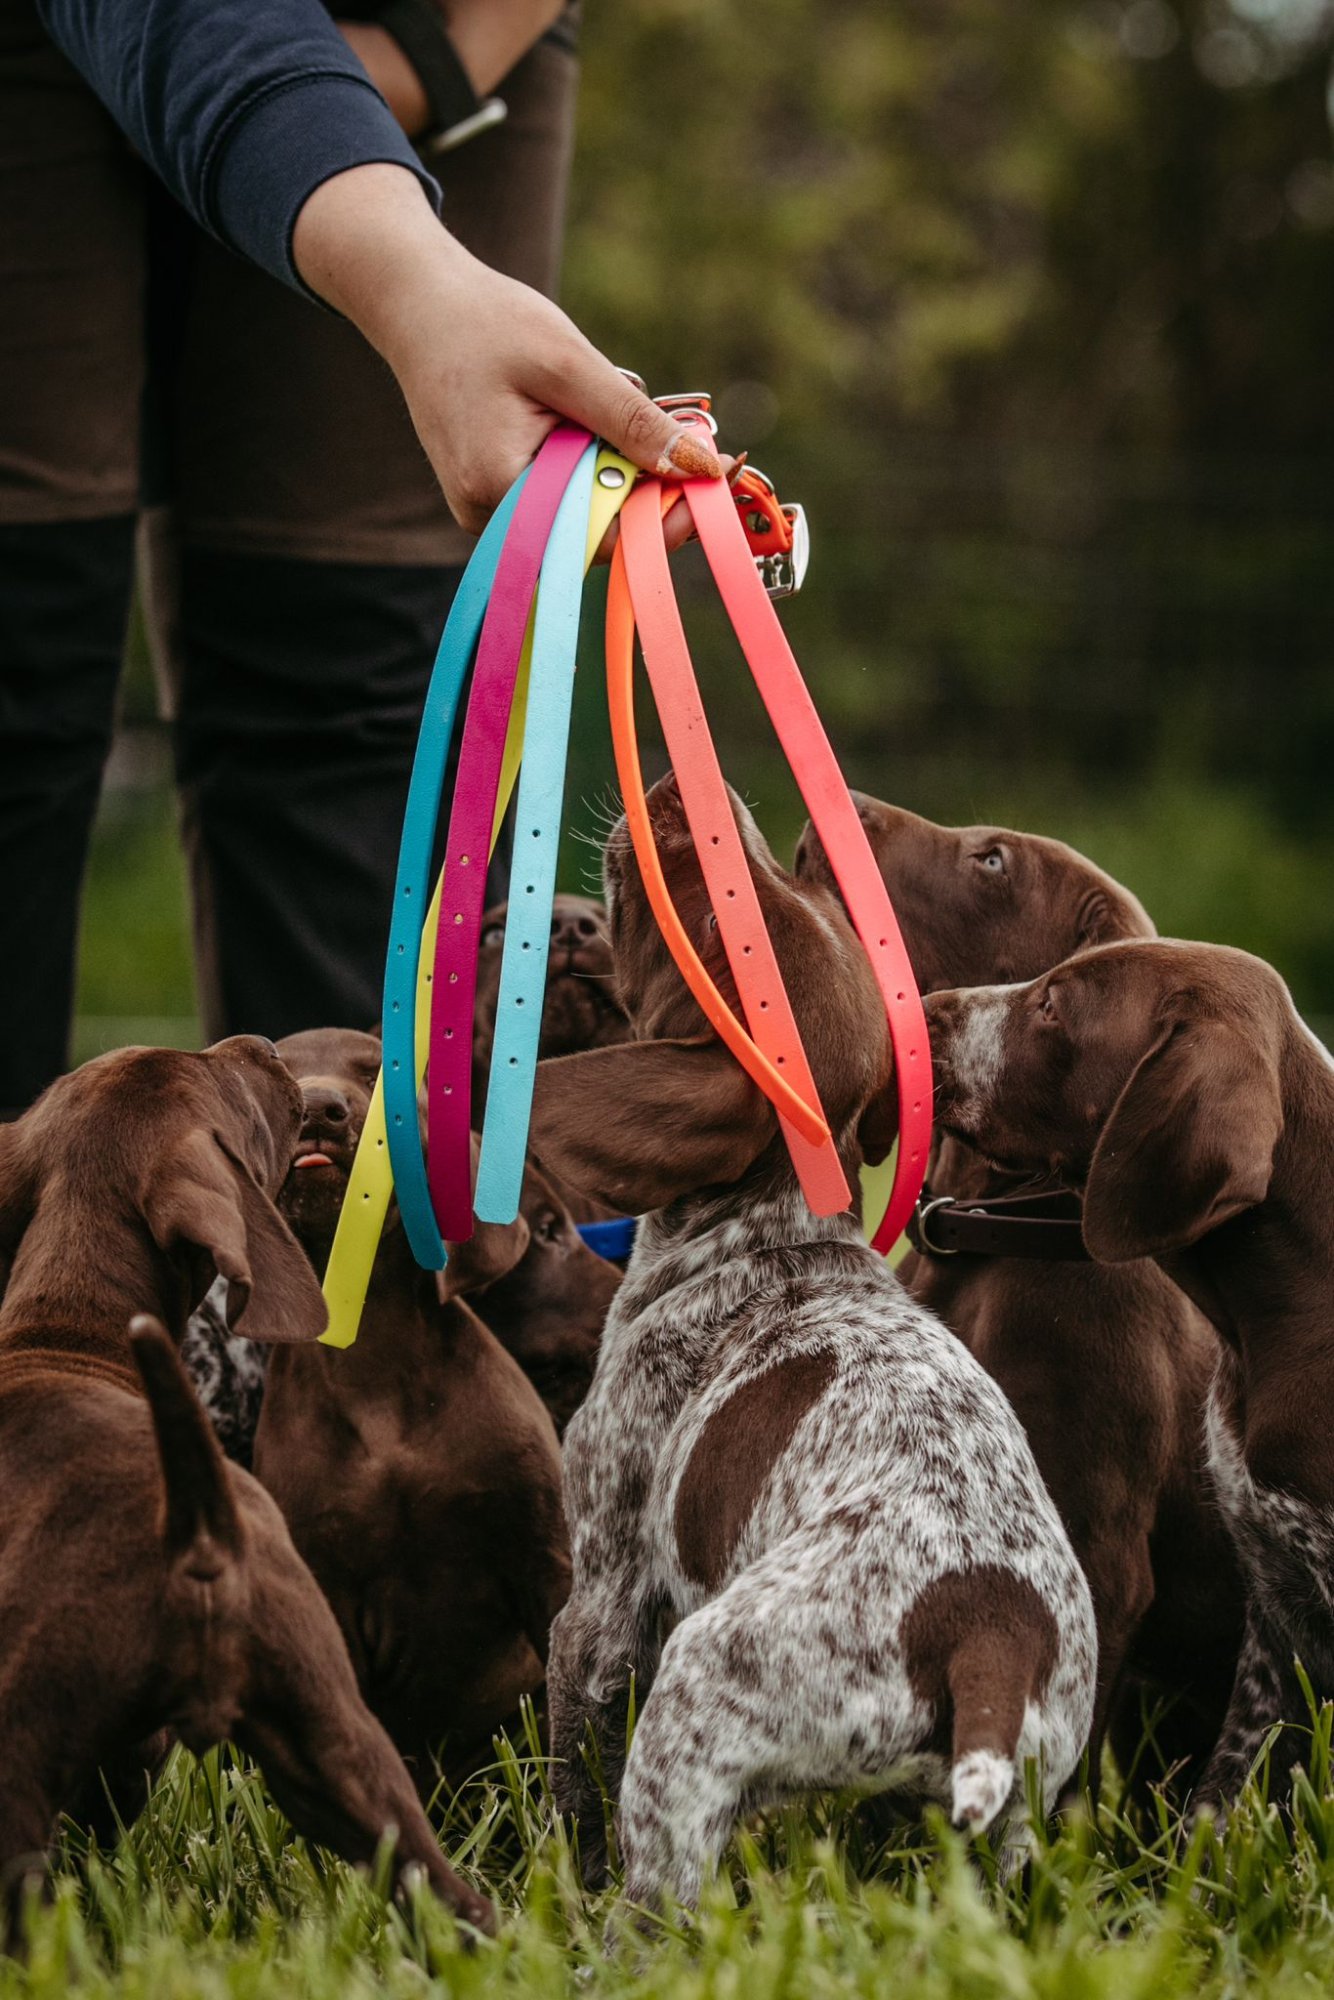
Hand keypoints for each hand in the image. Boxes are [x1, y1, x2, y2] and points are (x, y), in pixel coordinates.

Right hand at [293, 164, 724, 541]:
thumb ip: (632, 421)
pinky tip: (606, 417)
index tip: (718, 476)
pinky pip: (564, 493)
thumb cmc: (485, 322)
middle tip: (701, 437)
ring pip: (584, 511)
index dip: (667, 516)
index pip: (602, 537)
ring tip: (654, 413)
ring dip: (628, 471)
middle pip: (597, 530)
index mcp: (500, 490)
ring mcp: (491, 510)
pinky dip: (598, 461)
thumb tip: (699, 466)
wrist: (418, 305)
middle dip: (655, 488)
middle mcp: (490, 516)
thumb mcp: (569, 364)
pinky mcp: (497, 493)